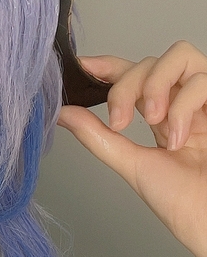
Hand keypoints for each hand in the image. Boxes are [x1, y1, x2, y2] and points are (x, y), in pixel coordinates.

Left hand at [57, 41, 206, 256]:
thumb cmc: (181, 201)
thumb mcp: (132, 164)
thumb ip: (99, 137)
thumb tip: (63, 114)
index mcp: (162, 114)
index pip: (134, 74)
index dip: (109, 65)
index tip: (84, 67)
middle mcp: (184, 102)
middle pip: (150, 62)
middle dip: (126, 85)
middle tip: (119, 121)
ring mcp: (205, 100)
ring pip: (179, 55)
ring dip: (155, 86)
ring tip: (153, 123)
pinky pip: (201, 79)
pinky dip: (183, 106)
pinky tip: (179, 139)